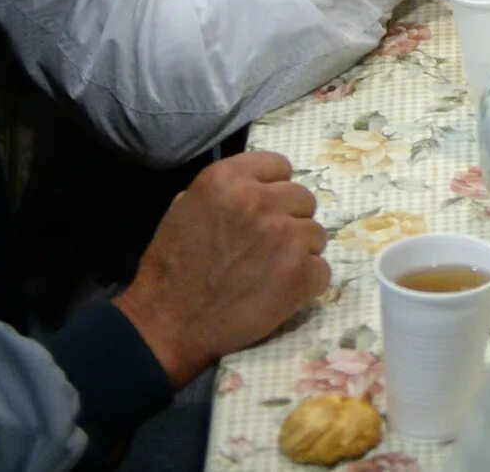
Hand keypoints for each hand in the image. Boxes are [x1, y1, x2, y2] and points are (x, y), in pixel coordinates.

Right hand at [115, 151, 330, 386]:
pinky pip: (322, 270)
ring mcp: (285, 236)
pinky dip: (306, 283)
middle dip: (289, 221)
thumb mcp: (184, 209)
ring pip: (316, 234)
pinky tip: (280, 293)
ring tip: (269, 273)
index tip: (264, 210)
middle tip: (265, 248)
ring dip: (299, 252)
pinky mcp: (300, 272)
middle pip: (303, 199)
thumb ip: (223, 192)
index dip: (273, 189)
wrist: (168, 324)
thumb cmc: (170, 268)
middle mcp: (261, 200)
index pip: (279, 165)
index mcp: (228, 179)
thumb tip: (253, 187)